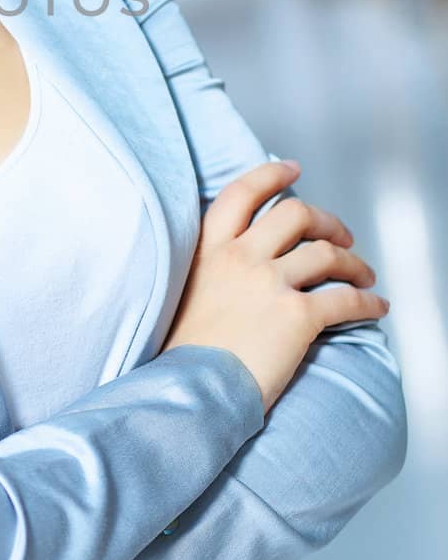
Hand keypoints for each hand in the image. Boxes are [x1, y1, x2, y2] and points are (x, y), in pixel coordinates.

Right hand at [161, 160, 389, 415]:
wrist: (190, 390)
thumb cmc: (185, 352)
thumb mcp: (184, 291)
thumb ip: (212, 267)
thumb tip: (245, 262)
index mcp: (209, 248)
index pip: (242, 192)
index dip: (271, 174)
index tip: (293, 168)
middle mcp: (240, 256)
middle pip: (296, 213)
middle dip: (327, 221)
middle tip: (340, 235)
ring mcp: (269, 283)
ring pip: (328, 253)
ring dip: (355, 263)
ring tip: (363, 276)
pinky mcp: (297, 315)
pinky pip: (346, 299)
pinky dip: (368, 302)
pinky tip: (376, 308)